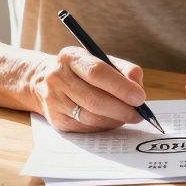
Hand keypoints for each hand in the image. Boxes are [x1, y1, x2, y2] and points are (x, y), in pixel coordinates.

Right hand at [29, 46, 146, 132]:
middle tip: (139, 114)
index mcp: (71, 57)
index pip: (97, 72)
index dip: (121, 87)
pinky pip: (85, 128)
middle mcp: (58, 78)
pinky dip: (104, 126)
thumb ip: (123, 69)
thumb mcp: (101, 60)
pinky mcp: (56, 120)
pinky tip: (112, 120)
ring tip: (128, 116)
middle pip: (94, 99)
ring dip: (114, 120)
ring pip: (90, 117)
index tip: (140, 97)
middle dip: (122, 109)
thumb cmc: (82, 70)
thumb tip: (138, 85)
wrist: (45, 81)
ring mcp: (54, 100)